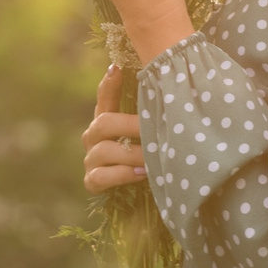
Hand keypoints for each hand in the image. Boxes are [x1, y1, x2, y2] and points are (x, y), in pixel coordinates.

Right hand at [81, 65, 145, 192]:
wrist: (141, 198)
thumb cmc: (149, 159)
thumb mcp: (151, 136)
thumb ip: (154, 117)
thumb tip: (176, 90)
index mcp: (107, 121)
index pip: (105, 97)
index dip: (109, 84)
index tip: (117, 69)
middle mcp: (93, 137)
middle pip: (103, 123)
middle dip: (130, 126)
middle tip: (152, 129)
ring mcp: (90, 159)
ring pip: (103, 150)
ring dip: (132, 154)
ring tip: (152, 158)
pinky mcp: (91, 181)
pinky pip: (101, 176)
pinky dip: (123, 174)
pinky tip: (141, 175)